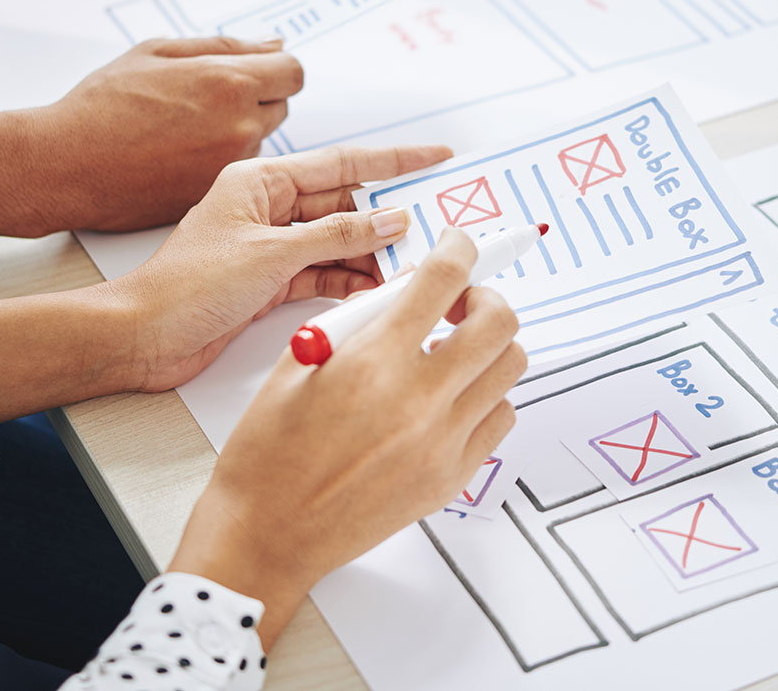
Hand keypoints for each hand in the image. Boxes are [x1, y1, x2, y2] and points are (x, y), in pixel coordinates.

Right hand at [23, 35, 303, 233]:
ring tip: (184, 129)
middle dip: (256, 97)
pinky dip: (220, 159)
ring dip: (238, 130)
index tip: (257, 72)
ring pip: (259, 139)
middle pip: (281, 106)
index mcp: (229, 82)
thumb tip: (272, 45)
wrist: (68, 164)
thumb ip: (225, 46)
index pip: (294, 72)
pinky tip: (180, 154)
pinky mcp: (217, 193)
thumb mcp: (158, 51)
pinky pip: (238, 169)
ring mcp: (231, 165)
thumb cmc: (102, 105)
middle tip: (205, 99)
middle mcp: (240, 127)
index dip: (275, 69)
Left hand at [109, 143, 451, 391]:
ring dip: (372, 254)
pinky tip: (377, 287)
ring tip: (412, 263)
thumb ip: (336, 235)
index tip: (436, 157)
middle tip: (435, 226)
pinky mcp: (270, 282)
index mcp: (262, 180)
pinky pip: (324, 273)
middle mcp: (269, 208)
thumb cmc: (186, 286)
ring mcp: (271, 246)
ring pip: (339, 242)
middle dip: (389, 217)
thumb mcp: (271, 254)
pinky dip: (350, 280)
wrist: (142, 337)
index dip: (395, 160)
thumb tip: (390, 221)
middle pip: (346, 204)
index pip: (343, 162)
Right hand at [168, 228, 525, 646]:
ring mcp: (442, 442)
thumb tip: (408, 288)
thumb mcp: (300, 362)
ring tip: (456, 349)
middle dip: (484, 296)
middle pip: (499, 321)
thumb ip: (360, 319)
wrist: (267, 532)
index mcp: (374, 362)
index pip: (444, 279)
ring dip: (490, 345)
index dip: (459, 248)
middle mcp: (419, 400)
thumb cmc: (270, 452)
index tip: (458, 245)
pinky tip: (453, 396)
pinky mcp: (452, 476)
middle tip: (459, 302)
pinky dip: (486, 395)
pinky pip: (500, 417)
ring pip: (510, 367)